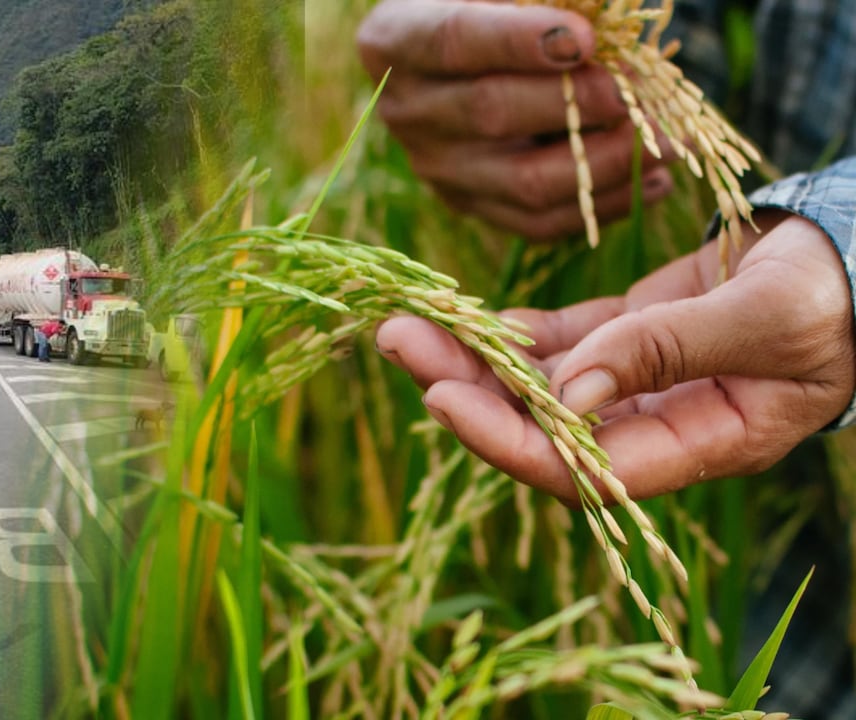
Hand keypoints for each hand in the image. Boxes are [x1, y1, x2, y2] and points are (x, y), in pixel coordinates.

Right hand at [356, 0, 676, 239]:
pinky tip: (656, 180)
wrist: (466, 54)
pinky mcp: (472, 205)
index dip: (518, 40)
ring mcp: (437, 167)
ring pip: (524, 182)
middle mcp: (406, 110)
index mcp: (395, 40)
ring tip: (669, 141)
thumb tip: (601, 19)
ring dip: (608, 162)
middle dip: (579, 103)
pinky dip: (606, 205)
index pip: (454, 40)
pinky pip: (540, 222)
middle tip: (640, 91)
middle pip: (492, 113)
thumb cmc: (493, 7)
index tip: (586, 38)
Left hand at [376, 214, 855, 501]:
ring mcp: (636, 384)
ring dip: (471, 356)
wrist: (854, 257)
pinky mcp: (626, 340)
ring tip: (405, 322)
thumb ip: (668, 352)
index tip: (441, 397)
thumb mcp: (766, 319)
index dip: (508, 440)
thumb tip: (568, 393)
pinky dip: (509, 333)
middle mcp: (655, 426)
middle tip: (397, 340)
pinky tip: (462, 317)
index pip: (583, 470)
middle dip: (466, 389)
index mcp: (700, 444)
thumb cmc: (834, 295)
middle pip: (541, 426)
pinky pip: (554, 345)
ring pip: (537, 384)